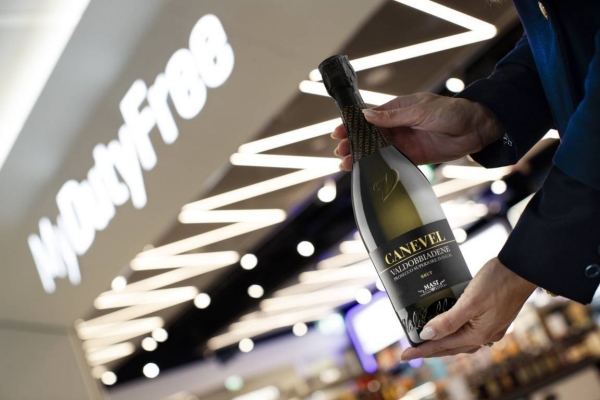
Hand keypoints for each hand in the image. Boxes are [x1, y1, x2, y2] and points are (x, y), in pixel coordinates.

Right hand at [332, 93, 503, 170]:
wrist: (476, 129)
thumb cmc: (451, 112)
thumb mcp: (420, 110)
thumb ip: (393, 116)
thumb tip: (367, 116)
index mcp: (397, 110)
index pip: (369, 117)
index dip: (353, 124)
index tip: (338, 131)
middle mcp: (398, 126)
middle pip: (369, 136)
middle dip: (353, 143)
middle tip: (340, 152)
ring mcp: (404, 142)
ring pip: (377, 150)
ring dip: (362, 156)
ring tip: (346, 164)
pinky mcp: (413, 157)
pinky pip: (391, 162)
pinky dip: (378, 166)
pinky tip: (366, 171)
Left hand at [400, 258, 535, 359]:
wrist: (522, 269)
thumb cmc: (496, 281)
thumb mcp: (470, 301)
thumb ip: (448, 320)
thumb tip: (426, 335)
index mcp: (478, 334)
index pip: (442, 345)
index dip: (421, 349)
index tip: (404, 354)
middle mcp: (485, 335)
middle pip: (451, 347)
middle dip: (429, 349)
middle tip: (410, 351)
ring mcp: (492, 328)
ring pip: (461, 341)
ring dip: (443, 343)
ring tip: (427, 342)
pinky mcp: (495, 318)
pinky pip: (470, 332)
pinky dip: (456, 333)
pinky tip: (450, 326)